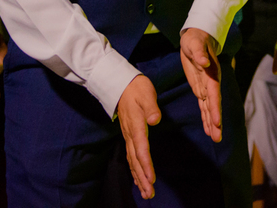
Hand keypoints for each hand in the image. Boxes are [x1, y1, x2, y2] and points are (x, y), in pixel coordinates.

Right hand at [116, 74, 160, 199]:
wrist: (121, 83)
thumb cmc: (137, 88)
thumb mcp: (146, 94)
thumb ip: (151, 107)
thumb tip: (155, 119)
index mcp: (136, 126)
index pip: (141, 149)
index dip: (146, 165)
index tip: (151, 179)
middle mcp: (130, 134)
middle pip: (135, 160)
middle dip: (142, 178)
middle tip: (148, 194)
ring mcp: (128, 136)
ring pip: (132, 160)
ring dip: (138, 177)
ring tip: (145, 193)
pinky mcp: (129, 135)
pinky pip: (131, 156)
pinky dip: (135, 169)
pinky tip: (138, 178)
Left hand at [180, 28, 222, 142]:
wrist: (197, 37)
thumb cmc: (196, 39)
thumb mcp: (195, 44)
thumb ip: (200, 53)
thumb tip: (205, 62)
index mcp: (211, 74)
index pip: (213, 94)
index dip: (215, 108)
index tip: (216, 122)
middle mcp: (211, 83)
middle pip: (214, 105)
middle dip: (216, 121)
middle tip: (218, 138)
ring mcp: (206, 86)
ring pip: (209, 108)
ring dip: (212, 123)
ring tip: (216, 138)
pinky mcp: (201, 88)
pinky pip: (204, 105)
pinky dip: (205, 117)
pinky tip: (208, 128)